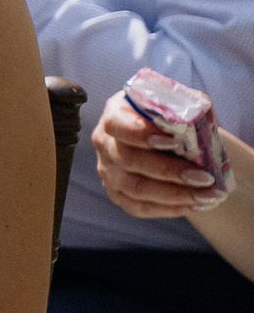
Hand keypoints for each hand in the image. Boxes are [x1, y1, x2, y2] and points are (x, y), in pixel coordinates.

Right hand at [95, 96, 235, 218]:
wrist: (174, 142)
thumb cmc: (176, 120)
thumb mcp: (180, 103)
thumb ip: (186, 106)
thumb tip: (195, 117)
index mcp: (116, 114)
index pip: (117, 125)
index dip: (141, 134)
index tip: (174, 142)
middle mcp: (105, 143)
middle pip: (128, 161)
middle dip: (168, 171)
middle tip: (205, 178)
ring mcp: (108, 170)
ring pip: (134, 189)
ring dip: (174, 195)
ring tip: (208, 196)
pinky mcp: (117, 193)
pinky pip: (138, 207)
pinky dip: (168, 209)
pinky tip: (194, 205)